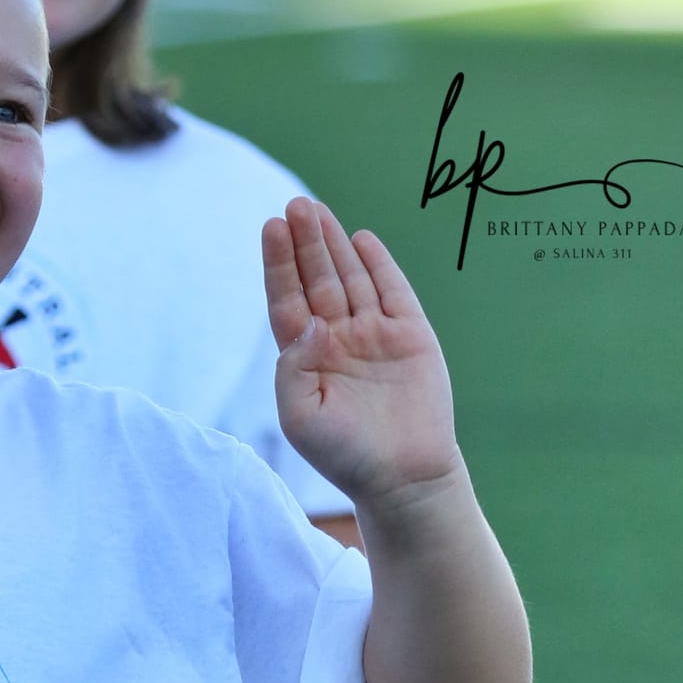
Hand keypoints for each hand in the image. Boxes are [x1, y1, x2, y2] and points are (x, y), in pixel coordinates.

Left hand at [265, 196, 458, 507]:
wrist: (404, 478)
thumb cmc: (346, 455)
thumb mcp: (301, 418)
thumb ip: (294, 368)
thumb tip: (311, 322)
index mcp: (306, 357)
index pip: (287, 299)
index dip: (279, 264)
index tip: (271, 227)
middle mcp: (338, 339)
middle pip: (317, 279)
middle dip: (305, 242)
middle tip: (294, 204)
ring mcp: (374, 335)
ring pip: (350, 278)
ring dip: (334, 244)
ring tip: (316, 209)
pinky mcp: (411, 336)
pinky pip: (393, 291)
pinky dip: (378, 264)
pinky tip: (361, 238)